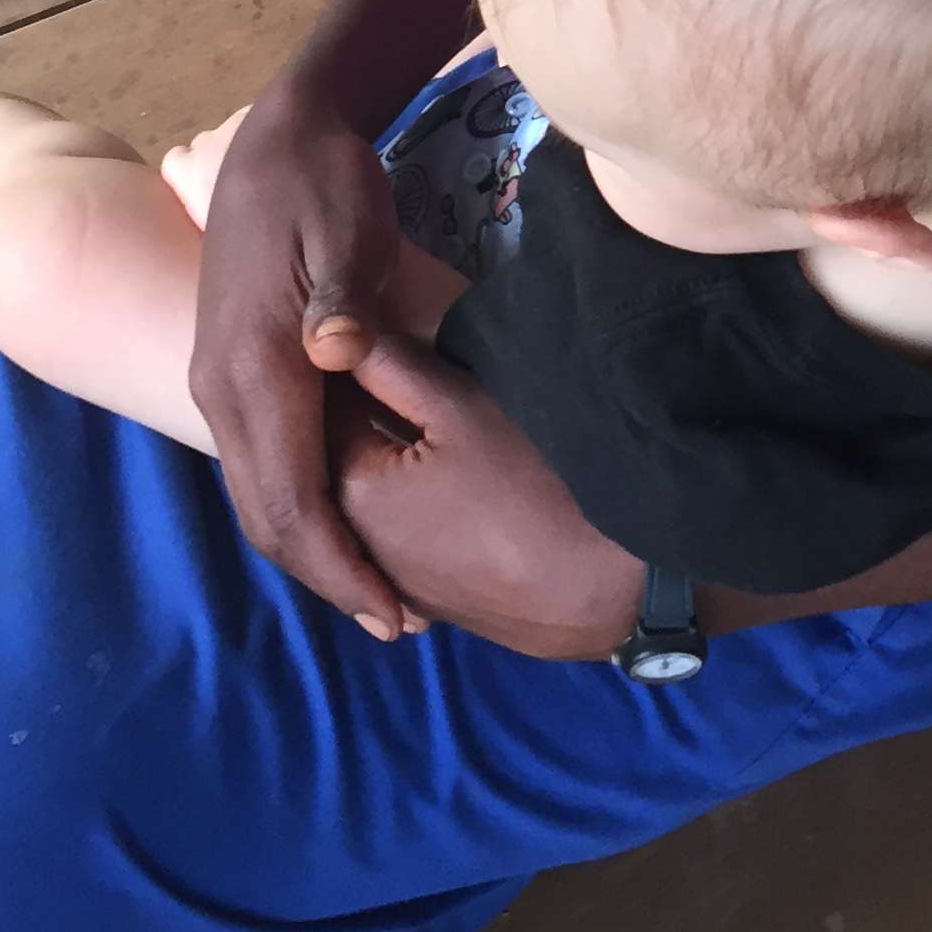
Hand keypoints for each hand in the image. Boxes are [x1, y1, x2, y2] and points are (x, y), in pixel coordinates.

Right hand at [190, 78, 420, 630]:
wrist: (280, 138)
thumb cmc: (324, 185)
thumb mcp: (345, 226)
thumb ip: (342, 294)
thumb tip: (335, 347)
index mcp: (253, 366)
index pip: (292, 499)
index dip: (342, 565)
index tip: (395, 612)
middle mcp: (221, 388)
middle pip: (269, 516)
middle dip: (331, 577)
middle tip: (403, 622)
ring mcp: (219, 383)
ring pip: (259, 496)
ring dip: (314, 550)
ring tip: (382, 590)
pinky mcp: (232, 373)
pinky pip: (261, 465)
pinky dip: (300, 509)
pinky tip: (347, 521)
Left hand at [332, 335, 643, 657]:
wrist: (610, 591)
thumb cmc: (533, 484)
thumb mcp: (460, 403)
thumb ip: (390, 363)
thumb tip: (340, 335)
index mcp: (348, 493)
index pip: (321, 407)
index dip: (345, 360)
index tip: (372, 327)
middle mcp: (354, 550)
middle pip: (346, 459)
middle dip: (365, 411)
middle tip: (408, 365)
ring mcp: (397, 585)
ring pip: (378, 501)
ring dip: (393, 459)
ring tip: (437, 418)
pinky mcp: (438, 604)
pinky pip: (408, 539)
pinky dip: (417, 504)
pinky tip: (458, 479)